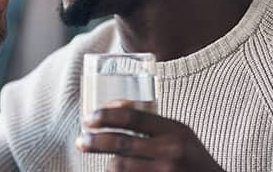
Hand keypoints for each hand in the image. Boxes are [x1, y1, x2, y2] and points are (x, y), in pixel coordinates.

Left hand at [76, 100, 223, 171]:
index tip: (89, 118)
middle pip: (121, 142)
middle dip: (95, 141)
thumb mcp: (179, 135)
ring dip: (108, 163)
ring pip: (119, 166)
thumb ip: (151, 123)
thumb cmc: (191, 159)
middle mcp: (171, 151)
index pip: (133, 117)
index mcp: (175, 130)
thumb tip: (111, 107)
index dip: (106, 116)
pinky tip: (115, 171)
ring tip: (107, 161)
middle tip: (81, 141)